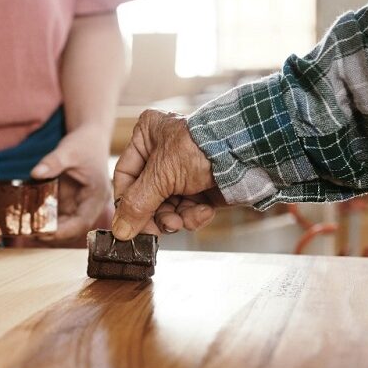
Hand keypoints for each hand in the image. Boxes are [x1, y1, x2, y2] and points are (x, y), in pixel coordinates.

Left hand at [31, 127, 110, 242]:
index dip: (63, 232)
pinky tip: (27, 216)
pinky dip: (44, 218)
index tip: (42, 233)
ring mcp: (80, 206)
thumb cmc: (84, 143)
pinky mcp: (70, 203)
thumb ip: (53, 161)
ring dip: (46, 228)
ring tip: (24, 227)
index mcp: (96, 196)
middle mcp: (90, 206)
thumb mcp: (69, 150)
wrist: (89, 137)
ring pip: (64, 225)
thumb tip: (35, 173)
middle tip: (27, 231)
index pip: (83, 223)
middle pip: (73, 229)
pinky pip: (57, 216)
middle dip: (51, 234)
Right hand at [111, 109, 222, 240]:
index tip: (128, 226)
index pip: (125, 176)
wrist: (248, 152)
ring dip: (175, 218)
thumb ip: (137, 204)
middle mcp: (163, 153)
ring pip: (167, 207)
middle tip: (160, 230)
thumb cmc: (201, 149)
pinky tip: (203, 212)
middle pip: (146, 196)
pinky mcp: (202, 188)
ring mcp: (184, 172)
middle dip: (155, 215)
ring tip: (182, 222)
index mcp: (147, 136)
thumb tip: (119, 231)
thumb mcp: (161, 175)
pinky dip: (194, 216)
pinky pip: (188, 209)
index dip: (126, 202)